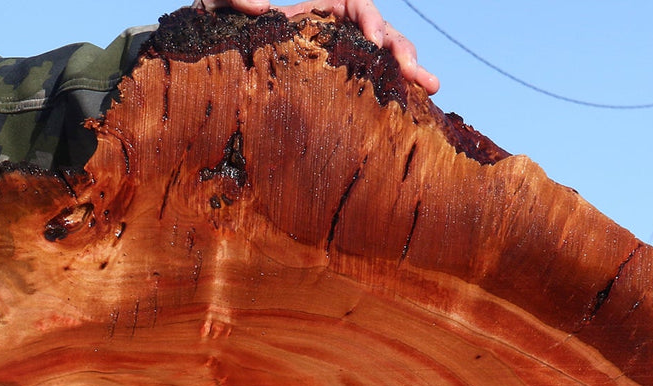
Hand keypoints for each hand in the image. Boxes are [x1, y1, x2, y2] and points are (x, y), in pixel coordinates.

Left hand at [197, 0, 438, 93]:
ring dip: (409, 72)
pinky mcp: (343, 79)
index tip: (375, 44)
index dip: (372, 20)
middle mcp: (340, 26)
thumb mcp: (222, 1)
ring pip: (385, 58)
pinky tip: (413, 107)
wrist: (221, 50)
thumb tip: (262, 6)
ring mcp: (345, 54)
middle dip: (403, 52)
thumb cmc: (223, 23)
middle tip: (419, 75)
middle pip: (381, 33)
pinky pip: (373, 82)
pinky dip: (392, 93)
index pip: (358, 5)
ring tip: (431, 88)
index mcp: (322, 4)